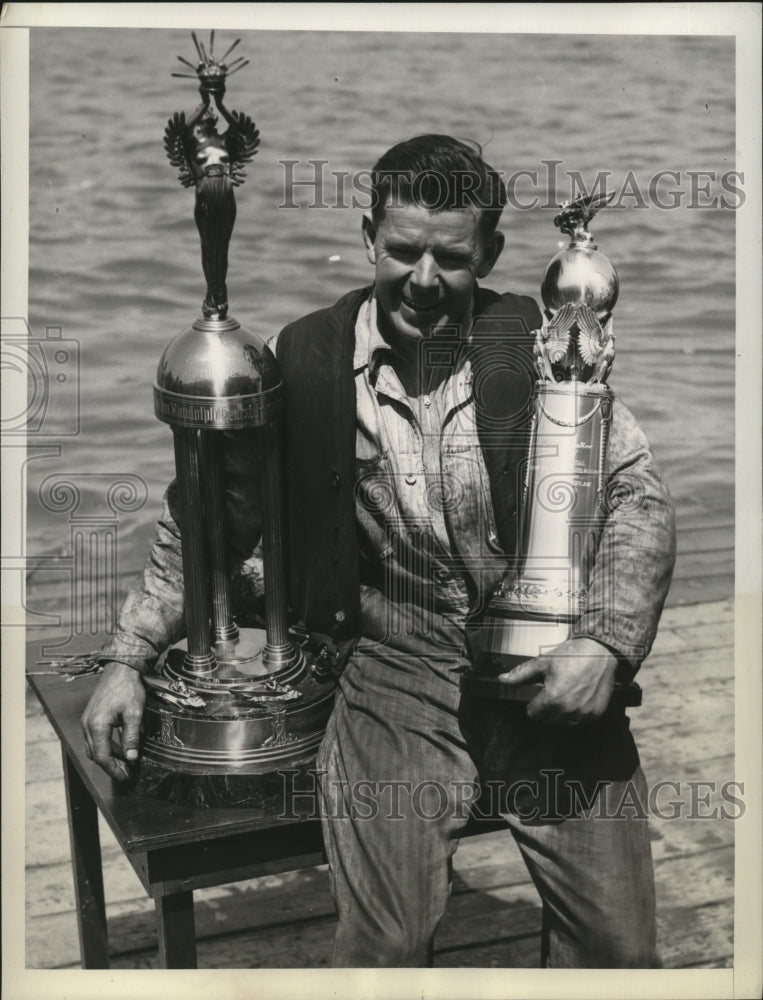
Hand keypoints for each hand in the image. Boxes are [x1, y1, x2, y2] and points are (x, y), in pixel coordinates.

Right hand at [81, 662, 145, 780]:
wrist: (121, 668)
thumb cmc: (128, 688)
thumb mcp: (134, 713)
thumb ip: (131, 737)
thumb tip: (131, 758)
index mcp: (97, 725)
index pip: (102, 756)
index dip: (114, 770)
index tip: (126, 777)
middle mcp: (87, 724)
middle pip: (95, 754)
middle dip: (110, 766)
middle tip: (126, 772)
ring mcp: (87, 720)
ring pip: (93, 747)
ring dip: (107, 756)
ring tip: (124, 762)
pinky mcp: (90, 716)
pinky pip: (94, 737)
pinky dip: (105, 745)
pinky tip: (119, 746)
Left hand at [498, 637, 616, 724]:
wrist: (600, 652)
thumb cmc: (572, 656)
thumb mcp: (542, 662)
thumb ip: (521, 675)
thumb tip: (503, 680)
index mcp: (553, 698)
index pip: (534, 714)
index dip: (534, 704)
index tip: (539, 694)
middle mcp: (569, 710)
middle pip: (548, 720)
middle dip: (546, 708)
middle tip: (553, 691)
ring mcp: (584, 714)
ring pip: (564, 722)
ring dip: (561, 712)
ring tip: (566, 693)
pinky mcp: (596, 714)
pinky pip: (580, 721)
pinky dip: (577, 712)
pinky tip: (578, 696)